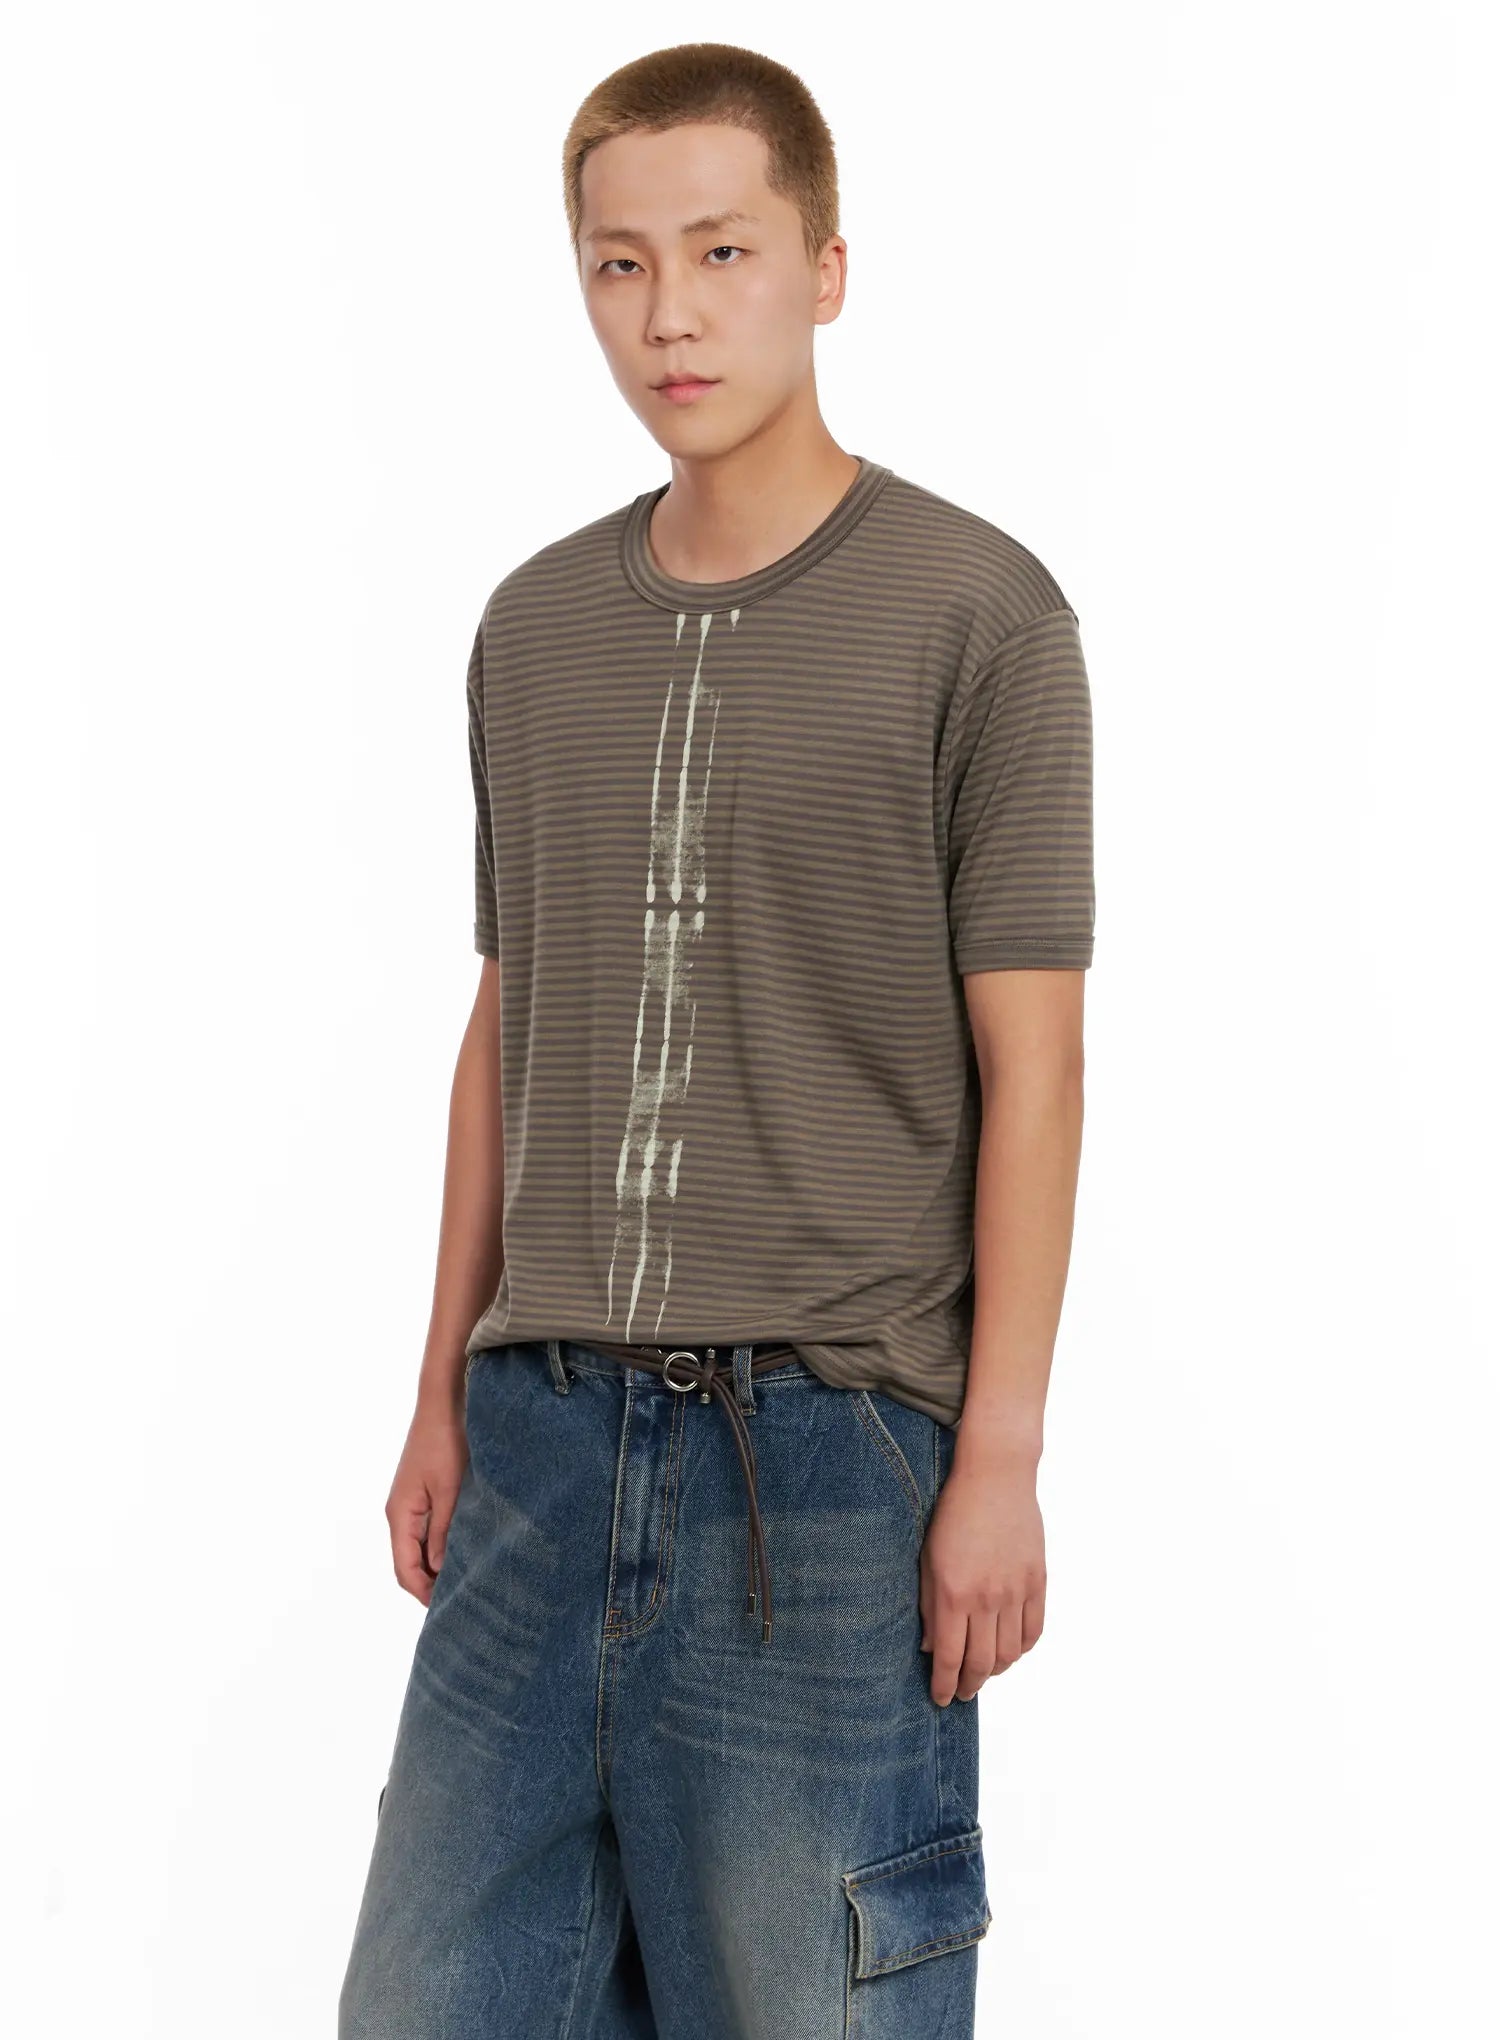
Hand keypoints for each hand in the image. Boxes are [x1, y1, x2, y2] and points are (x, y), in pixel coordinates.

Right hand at [385, 1391, 468, 1606]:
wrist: (444, 1402)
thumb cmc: (446, 1442)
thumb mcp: (450, 1490)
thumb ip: (444, 1531)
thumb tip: (440, 1570)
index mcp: (400, 1514)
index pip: (404, 1569)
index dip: (422, 1592)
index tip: (446, 1609)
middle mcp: (400, 1512)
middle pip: (409, 1562)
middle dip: (429, 1584)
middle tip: (460, 1599)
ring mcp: (410, 1503)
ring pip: (418, 1547)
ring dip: (436, 1565)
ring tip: (465, 1579)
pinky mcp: (423, 1493)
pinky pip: (427, 1530)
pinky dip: (440, 1546)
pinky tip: (462, 1549)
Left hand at [919, 1446, 1045, 1704]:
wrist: (995, 1476)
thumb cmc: (952, 1512)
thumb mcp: (927, 1557)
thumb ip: (928, 1605)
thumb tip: (929, 1648)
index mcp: (954, 1593)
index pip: (950, 1657)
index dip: (945, 1684)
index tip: (941, 1698)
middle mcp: (988, 1598)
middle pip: (982, 1663)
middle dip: (969, 1684)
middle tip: (962, 1692)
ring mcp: (1016, 1591)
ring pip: (1010, 1653)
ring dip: (996, 1671)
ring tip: (983, 1673)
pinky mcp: (1038, 1581)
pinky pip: (1034, 1631)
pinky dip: (1022, 1649)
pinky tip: (1010, 1651)